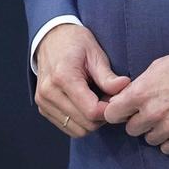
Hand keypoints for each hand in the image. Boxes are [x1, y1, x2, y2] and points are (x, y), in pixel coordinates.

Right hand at [34, 23, 128, 138]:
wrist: (50, 38)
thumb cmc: (74, 42)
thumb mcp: (95, 53)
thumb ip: (108, 76)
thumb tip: (125, 87)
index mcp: (63, 77)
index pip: (91, 111)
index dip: (109, 110)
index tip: (116, 99)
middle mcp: (49, 92)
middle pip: (86, 124)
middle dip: (102, 117)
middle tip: (108, 99)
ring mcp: (43, 102)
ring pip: (77, 130)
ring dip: (92, 122)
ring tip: (97, 102)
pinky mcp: (43, 108)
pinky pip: (67, 127)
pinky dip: (81, 122)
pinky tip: (86, 105)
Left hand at [103, 44, 168, 155]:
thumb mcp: (157, 67)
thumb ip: (138, 86)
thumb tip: (125, 99)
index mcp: (141, 94)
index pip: (112, 114)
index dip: (117, 111)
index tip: (124, 109)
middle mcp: (152, 114)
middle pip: (131, 129)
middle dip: (137, 120)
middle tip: (150, 110)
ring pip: (149, 139)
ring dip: (155, 130)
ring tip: (167, 116)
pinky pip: (167, 148)